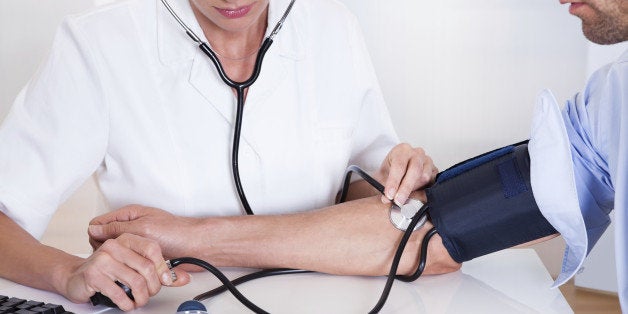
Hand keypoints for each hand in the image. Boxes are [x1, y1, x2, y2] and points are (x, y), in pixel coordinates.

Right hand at [64, 233, 188, 310]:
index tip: (164, 280)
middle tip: (150, 293)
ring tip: (139, 300)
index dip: (161, 268)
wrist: (75, 276)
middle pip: (146, 268)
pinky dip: (127, 303)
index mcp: (126, 239)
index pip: (152, 249)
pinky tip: (127, 304)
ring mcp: (103, 259)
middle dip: (153, 286)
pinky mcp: (94, 275)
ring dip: (141, 297)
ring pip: (135, 281)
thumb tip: (183, 278)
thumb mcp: (134, 264)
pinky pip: (119, 292)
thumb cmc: (107, 270)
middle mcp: (114, 246)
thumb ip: (158, 271)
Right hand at [89, 205, 198, 259]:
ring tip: (128, 266)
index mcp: (128, 216)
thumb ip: (118, 228)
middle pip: (103, 241)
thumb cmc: (176, 233)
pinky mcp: (140, 257)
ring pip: (113, 255)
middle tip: (118, 257)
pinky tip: (134, 270)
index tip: (105, 246)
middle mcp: (130, 229)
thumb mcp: (143, 227)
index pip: (98, 224)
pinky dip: (128, 268)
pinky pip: (126, 264)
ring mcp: (135, 244)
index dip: (97, 236)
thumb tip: (94, 228)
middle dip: (107, 251)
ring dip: (117, 261)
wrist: (197, 246)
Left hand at [376, 143, 437, 205]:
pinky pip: (432, 182)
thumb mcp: (381, 176)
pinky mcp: (435, 170)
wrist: (396, 171)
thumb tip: (387, 200)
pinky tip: (415, 196)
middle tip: (398, 201)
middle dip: (405, 188)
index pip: (399, 165)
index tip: (389, 195)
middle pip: (415, 170)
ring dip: (414, 190)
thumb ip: (383, 187)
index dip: (394, 181)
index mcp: (402, 150)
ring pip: (424, 177)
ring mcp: (427, 161)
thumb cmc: (389, 172)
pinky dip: (423, 191)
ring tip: (405, 197)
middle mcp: (416, 153)